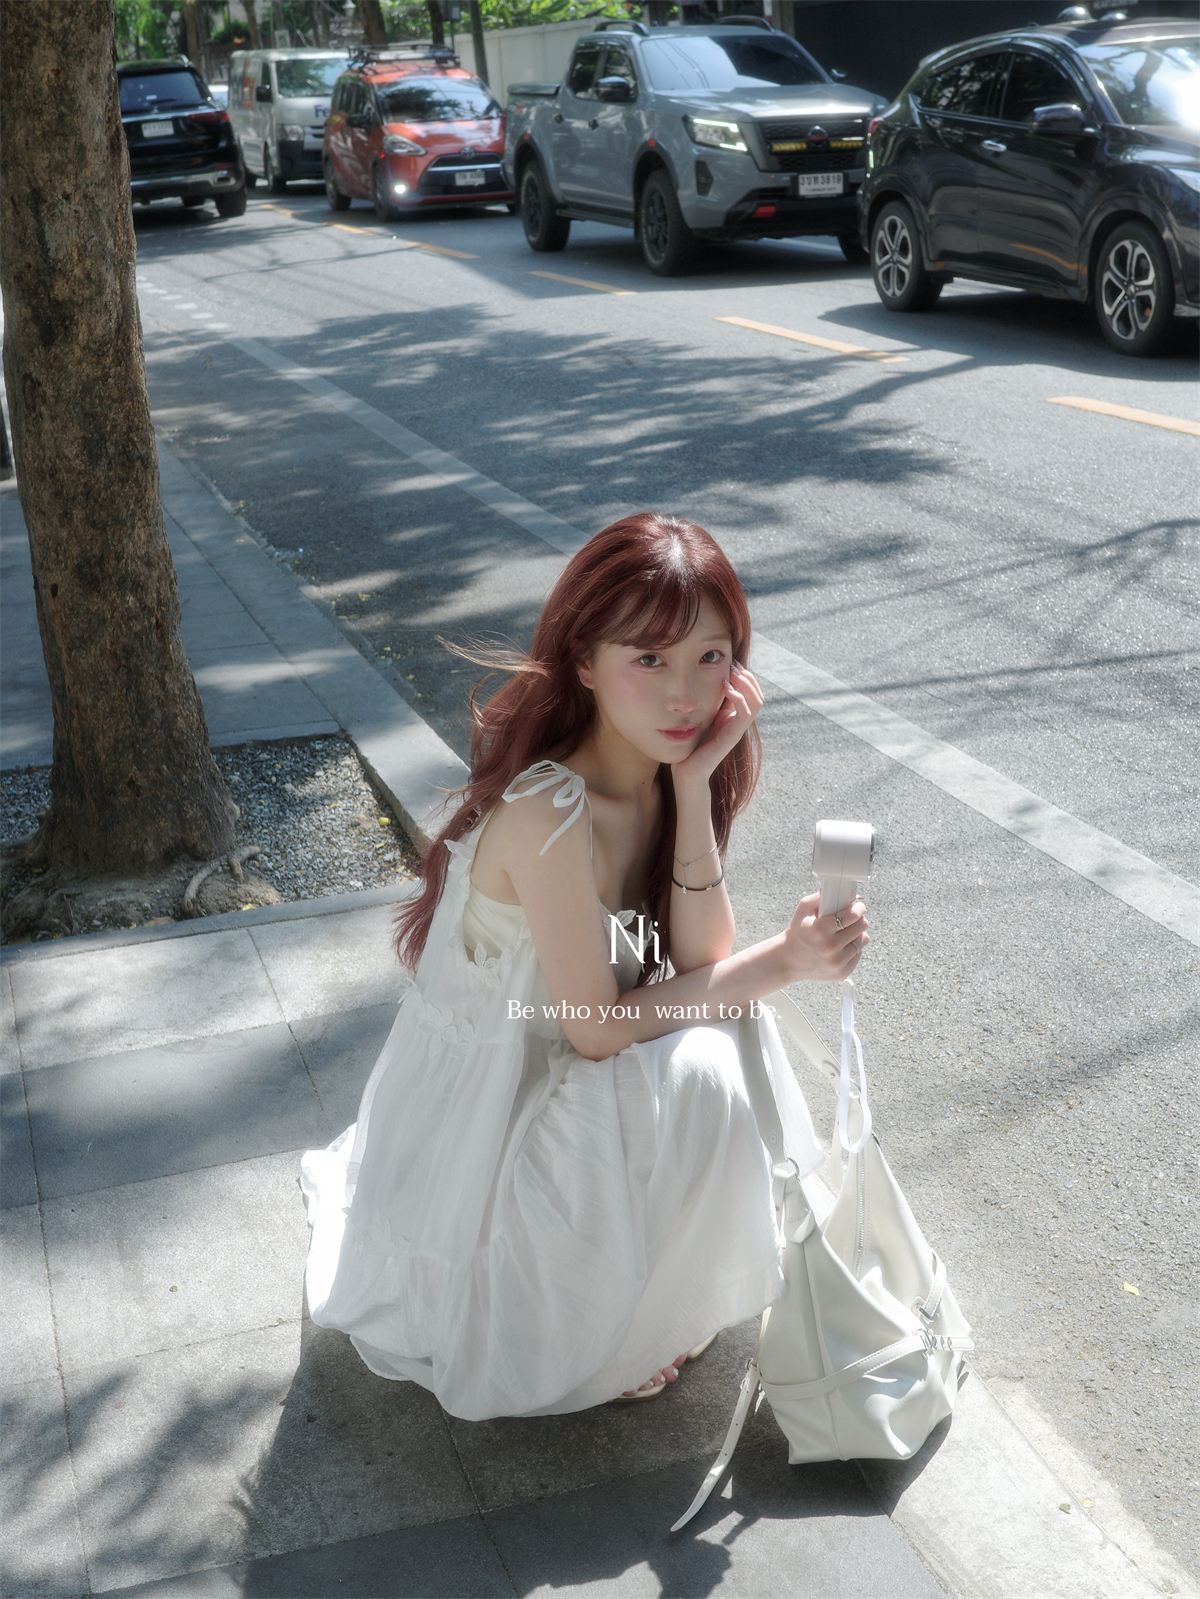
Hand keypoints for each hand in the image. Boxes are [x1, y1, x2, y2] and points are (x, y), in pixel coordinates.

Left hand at [672, 662, 763, 790]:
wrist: (688, 770)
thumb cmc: (692, 743)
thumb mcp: (702, 716)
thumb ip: (710, 702)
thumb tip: (709, 678)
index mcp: (735, 715)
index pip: (751, 690)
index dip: (744, 673)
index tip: (730, 661)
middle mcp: (740, 721)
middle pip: (757, 692)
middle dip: (746, 675)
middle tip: (732, 664)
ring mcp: (738, 729)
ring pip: (757, 701)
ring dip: (746, 683)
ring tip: (731, 673)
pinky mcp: (733, 736)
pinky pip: (746, 713)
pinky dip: (739, 697)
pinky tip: (726, 687)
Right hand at [780, 892, 868, 982]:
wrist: (788, 960)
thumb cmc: (798, 932)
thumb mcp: (803, 909)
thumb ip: (821, 897)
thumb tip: (842, 892)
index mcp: (819, 930)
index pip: (852, 915)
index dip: (858, 908)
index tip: (858, 906)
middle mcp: (829, 947)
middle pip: (861, 926)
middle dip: (858, 919)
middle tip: (852, 918)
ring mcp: (836, 962)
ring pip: (863, 940)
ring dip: (857, 934)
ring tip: (844, 933)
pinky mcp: (842, 973)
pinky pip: (859, 954)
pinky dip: (853, 948)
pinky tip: (841, 946)